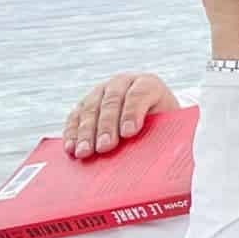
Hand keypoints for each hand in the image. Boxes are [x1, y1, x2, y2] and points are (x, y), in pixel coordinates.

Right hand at [64, 73, 179, 157]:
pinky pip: (75, 117)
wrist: (150, 118)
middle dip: (107, 126)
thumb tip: (153, 154)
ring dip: (86, 132)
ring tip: (85, 153)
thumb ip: (160, 132)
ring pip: (90, 109)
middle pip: (112, 102)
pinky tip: (71, 148)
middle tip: (105, 147)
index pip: (139, 94)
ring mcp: (101, 91)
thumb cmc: (161, 125)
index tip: (129, 132)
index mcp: (148, 84)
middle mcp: (122, 83)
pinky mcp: (84, 104)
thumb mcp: (167, 124)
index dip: (133, 113)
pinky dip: (71, 133)